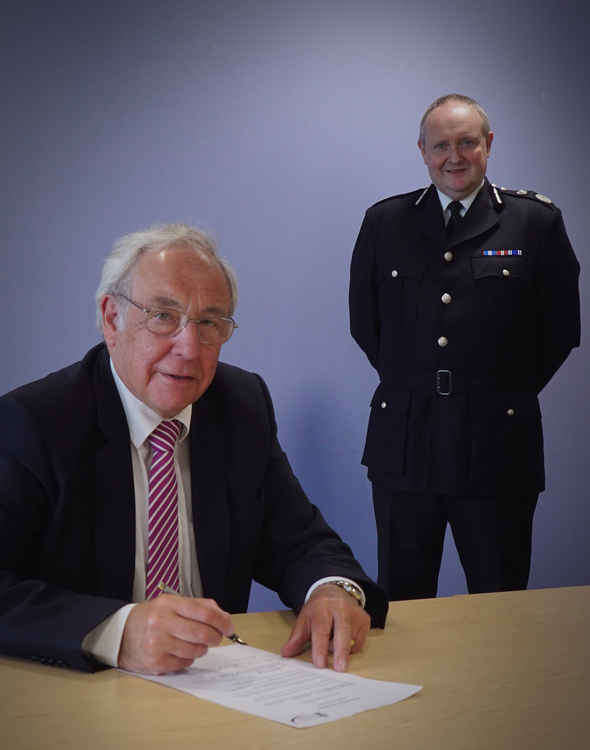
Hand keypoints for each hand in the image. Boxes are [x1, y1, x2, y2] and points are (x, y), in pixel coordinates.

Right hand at [118, 594, 233, 673]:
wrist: (122, 634)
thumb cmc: (153, 617)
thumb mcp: (172, 603)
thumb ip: (199, 606)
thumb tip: (223, 618)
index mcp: (169, 604)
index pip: (205, 613)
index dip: (222, 621)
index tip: (229, 627)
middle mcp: (161, 622)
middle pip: (202, 633)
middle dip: (215, 637)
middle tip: (216, 638)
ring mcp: (157, 644)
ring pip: (196, 650)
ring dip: (202, 648)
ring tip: (195, 643)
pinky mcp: (156, 662)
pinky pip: (185, 662)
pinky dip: (189, 657)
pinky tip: (181, 651)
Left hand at [280, 584, 369, 671]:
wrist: (334, 591)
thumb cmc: (317, 609)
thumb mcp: (304, 619)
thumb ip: (296, 637)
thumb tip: (286, 654)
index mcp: (322, 606)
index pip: (321, 629)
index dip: (320, 647)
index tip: (320, 664)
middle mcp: (340, 607)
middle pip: (342, 631)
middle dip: (341, 651)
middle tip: (339, 669)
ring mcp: (355, 613)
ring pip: (351, 639)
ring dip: (341, 650)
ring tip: (333, 643)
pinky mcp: (365, 620)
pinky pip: (359, 642)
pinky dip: (350, 647)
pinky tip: (343, 639)